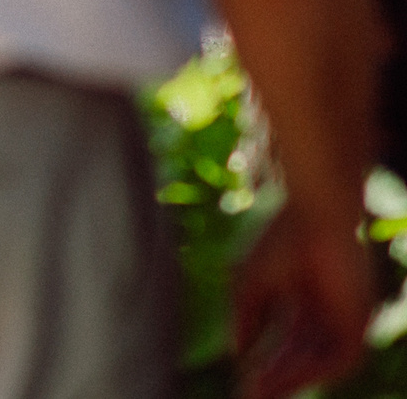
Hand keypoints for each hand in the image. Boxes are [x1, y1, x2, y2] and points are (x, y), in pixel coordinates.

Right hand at [233, 206, 372, 398]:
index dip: (263, 361)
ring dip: (292, 378)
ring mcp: (343, 316)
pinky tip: (288, 377)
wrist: (313, 216)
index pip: (284, 341)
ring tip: (262, 390)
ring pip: (318, 360)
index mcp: (301, 297)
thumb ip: (246, 319)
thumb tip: (238, 354)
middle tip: (251, 395)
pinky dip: (314, 371)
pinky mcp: (359, 320)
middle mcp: (324, 311)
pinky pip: (341, 359)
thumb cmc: (277, 238)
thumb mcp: (249, 283)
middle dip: (276, 377)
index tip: (244, 382)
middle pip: (300, 355)